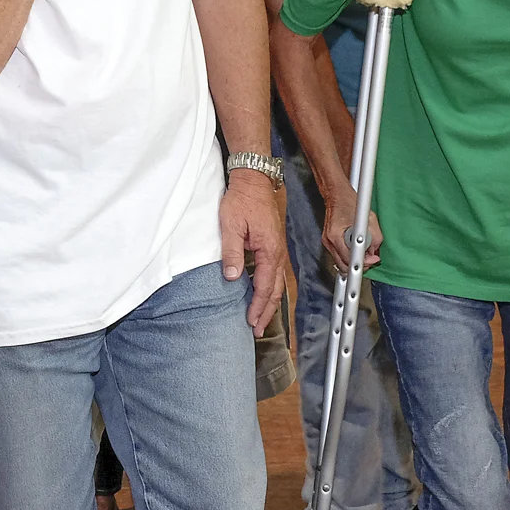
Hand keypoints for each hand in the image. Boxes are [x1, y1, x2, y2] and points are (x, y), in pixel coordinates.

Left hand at [221, 170, 288, 333]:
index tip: (251, 323)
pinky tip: (262, 294)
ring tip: (260, 318)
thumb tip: (233, 278)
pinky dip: (270, 288)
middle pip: (276, 290)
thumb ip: (232, 252)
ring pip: (277, 283)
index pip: (265, 287)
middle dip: (267, 311)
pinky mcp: (273, 245)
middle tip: (257, 329)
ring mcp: (278, 249)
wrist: (254, 180)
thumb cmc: (242, 200)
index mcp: (270, 251)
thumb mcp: (231, 225)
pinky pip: (274, 273)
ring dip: (270, 302)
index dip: (258, 307)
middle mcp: (278, 253)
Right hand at [322, 186, 382, 273]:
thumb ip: (375, 238)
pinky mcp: (329, 242)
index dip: (363, 262)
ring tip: (363, 251)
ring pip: (341, 262)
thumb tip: (374, 251)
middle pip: (343, 265)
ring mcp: (327, 242)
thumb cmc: (349, 202)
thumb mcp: (369, 219)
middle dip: (358, 265)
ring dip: (353, 260)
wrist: (336, 195)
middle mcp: (329, 241)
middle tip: (370, 259)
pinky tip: (356, 247)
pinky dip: (349, 255)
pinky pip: (339, 255)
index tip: (372, 260)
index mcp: (336, 236)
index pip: (349, 259)